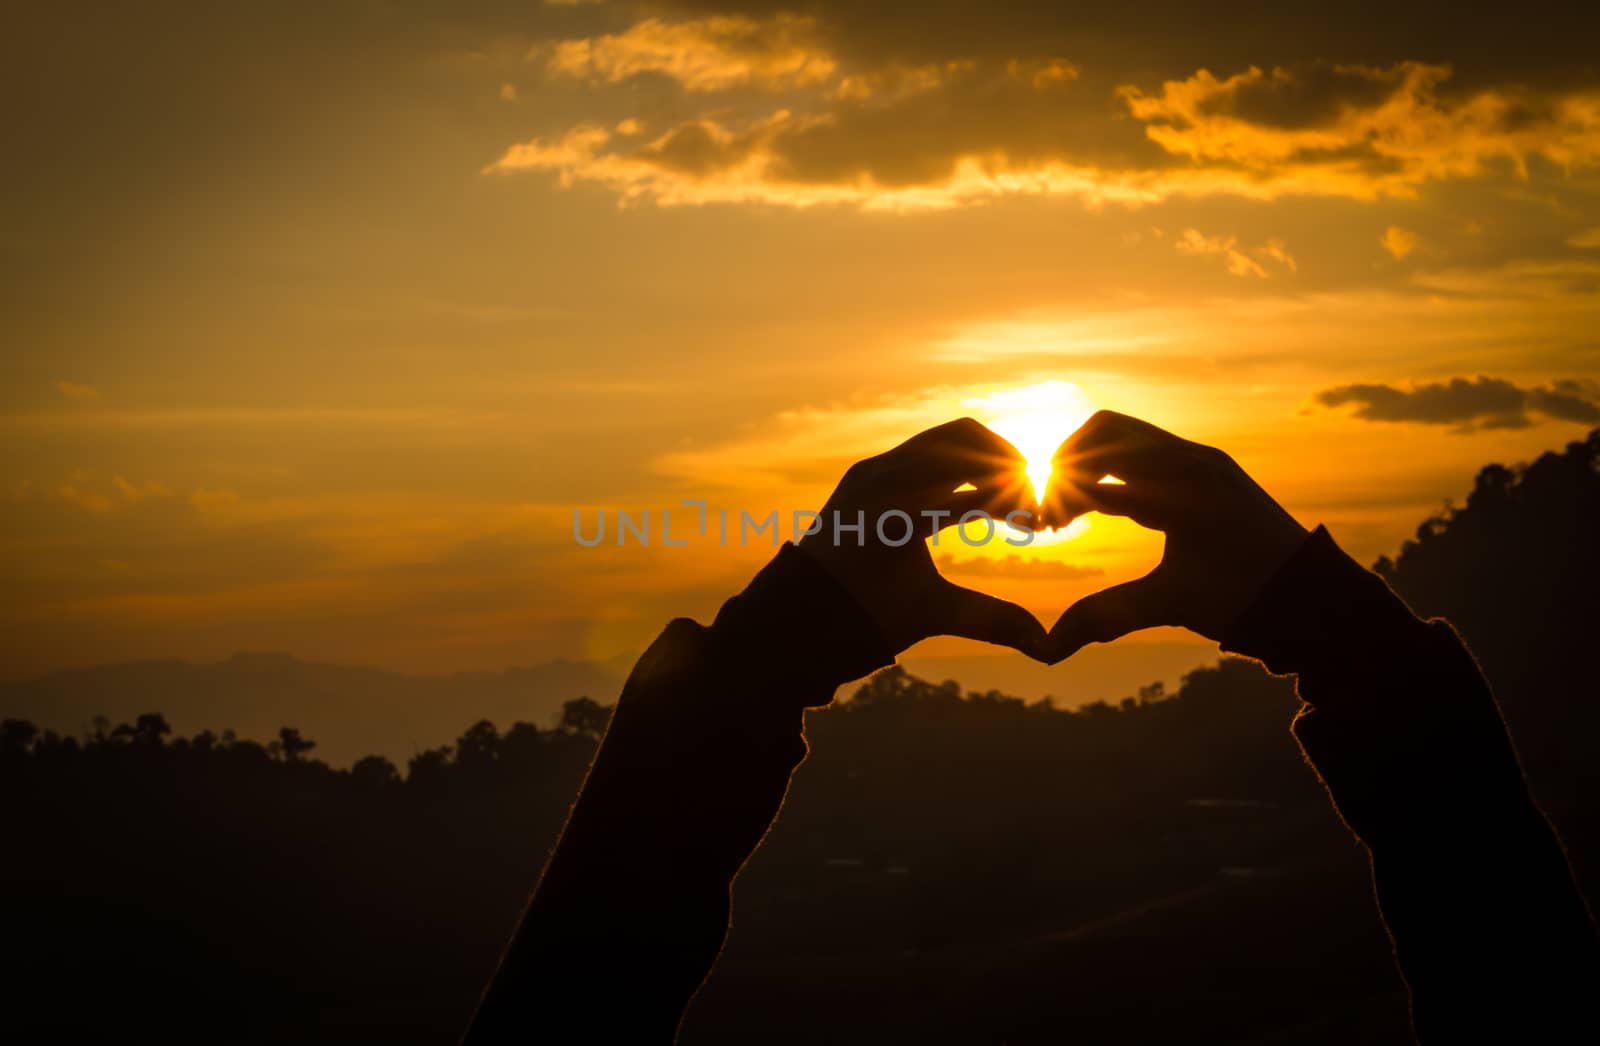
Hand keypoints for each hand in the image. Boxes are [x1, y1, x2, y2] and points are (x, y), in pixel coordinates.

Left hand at [799, 418, 1050, 660]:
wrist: (796, 616)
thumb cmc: (863, 617)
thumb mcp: (931, 614)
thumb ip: (992, 620)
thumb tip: (1047, 648)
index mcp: (900, 512)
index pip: (979, 487)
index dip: (1019, 503)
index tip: (1042, 524)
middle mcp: (883, 479)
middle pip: (966, 440)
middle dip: (1004, 464)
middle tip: (1029, 500)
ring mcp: (870, 470)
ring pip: (943, 439)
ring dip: (979, 458)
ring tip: (1007, 494)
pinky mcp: (864, 473)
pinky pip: (919, 449)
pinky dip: (952, 461)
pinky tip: (972, 494)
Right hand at [1042, 411, 1308, 659]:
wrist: (1316, 595)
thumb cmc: (1249, 597)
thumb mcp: (1172, 604)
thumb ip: (1106, 615)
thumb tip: (1048, 649)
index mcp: (1180, 483)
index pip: (1097, 468)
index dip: (1058, 496)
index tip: (1039, 527)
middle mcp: (1191, 460)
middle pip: (1104, 430)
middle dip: (1067, 464)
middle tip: (1050, 512)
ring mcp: (1202, 462)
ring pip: (1126, 437)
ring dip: (1091, 464)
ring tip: (1071, 513)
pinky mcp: (1210, 472)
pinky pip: (1148, 451)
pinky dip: (1117, 469)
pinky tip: (1106, 508)